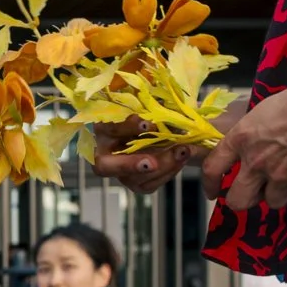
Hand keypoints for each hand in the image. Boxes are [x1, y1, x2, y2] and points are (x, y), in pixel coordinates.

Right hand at [88, 95, 247, 194]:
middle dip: (128, 165)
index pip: (107, 129)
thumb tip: (155, 105)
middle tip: (152, 163)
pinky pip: (149, 185)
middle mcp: (105, 152)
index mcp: (104, 127)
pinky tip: (181, 158)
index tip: (148, 124)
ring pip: (131, 179)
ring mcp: (120, 171)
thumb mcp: (151, 102)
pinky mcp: (136, 183)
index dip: (126, 128)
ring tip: (182, 151)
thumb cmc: (155, 110)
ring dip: (160, 166)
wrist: (171, 127)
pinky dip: (168, 172)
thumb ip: (149, 104)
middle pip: (104, 167)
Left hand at [203, 65, 286, 211]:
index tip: (213, 192)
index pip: (212, 168)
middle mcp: (256, 163)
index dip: (210, 184)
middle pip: (238, 201)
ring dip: (281, 192)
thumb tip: (258, 142)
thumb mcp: (268, 110)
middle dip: (244, 201)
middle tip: (255, 193)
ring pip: (273, 201)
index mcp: (242, 139)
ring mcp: (282, 178)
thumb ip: (257, 133)